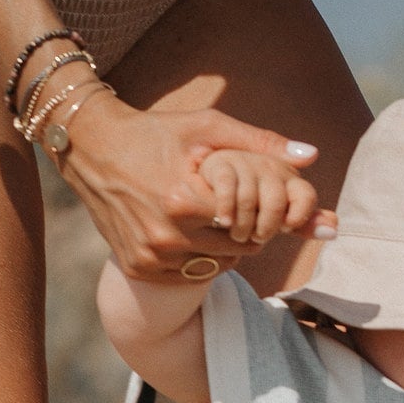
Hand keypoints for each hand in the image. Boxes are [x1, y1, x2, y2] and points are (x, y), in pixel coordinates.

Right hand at [55, 97, 334, 282]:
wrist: (91, 147)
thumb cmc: (156, 132)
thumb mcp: (208, 127)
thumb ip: (261, 143)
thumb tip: (312, 157)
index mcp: (185, 203)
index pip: (250, 227)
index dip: (255, 212)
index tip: (246, 196)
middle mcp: (166, 237)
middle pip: (236, 251)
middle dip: (242, 231)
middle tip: (229, 209)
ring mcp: (150, 257)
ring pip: (213, 267)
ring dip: (219, 248)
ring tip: (207, 219)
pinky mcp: (138, 269)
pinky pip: (186, 275)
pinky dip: (192, 258)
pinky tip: (183, 232)